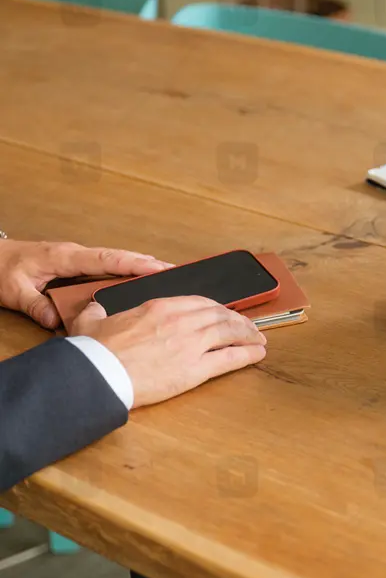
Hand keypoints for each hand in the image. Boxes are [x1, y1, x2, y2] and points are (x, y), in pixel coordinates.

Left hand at [0, 240, 171, 328]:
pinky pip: (107, 267)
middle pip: (119, 258)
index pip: (106, 259)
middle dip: (147, 264)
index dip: (134, 264)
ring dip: (139, 266)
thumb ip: (36, 306)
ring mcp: (77, 259)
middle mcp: (76, 255)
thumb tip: (56, 322)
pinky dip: (126, 271)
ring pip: (115, 262)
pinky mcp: (76, 265)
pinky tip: (139, 279)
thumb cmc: (0, 268)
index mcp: (65, 257)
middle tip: (175, 272)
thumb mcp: (13, 291)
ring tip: (166, 275)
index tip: (158, 267)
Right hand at [71, 296, 266, 407]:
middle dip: (238, 319)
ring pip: (230, 332)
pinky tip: (258, 353)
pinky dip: (248, 354)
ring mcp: (191, 344)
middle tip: (248, 325)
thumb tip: (95, 309)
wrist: (98, 374)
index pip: (199, 302)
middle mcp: (180, 321)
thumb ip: (97, 313)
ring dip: (248, 334)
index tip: (223, 312)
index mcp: (159, 307)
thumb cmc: (94, 351)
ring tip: (258, 338)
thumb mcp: (91, 322)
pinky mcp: (196, 369)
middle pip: (220, 315)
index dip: (216, 307)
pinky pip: (231, 358)